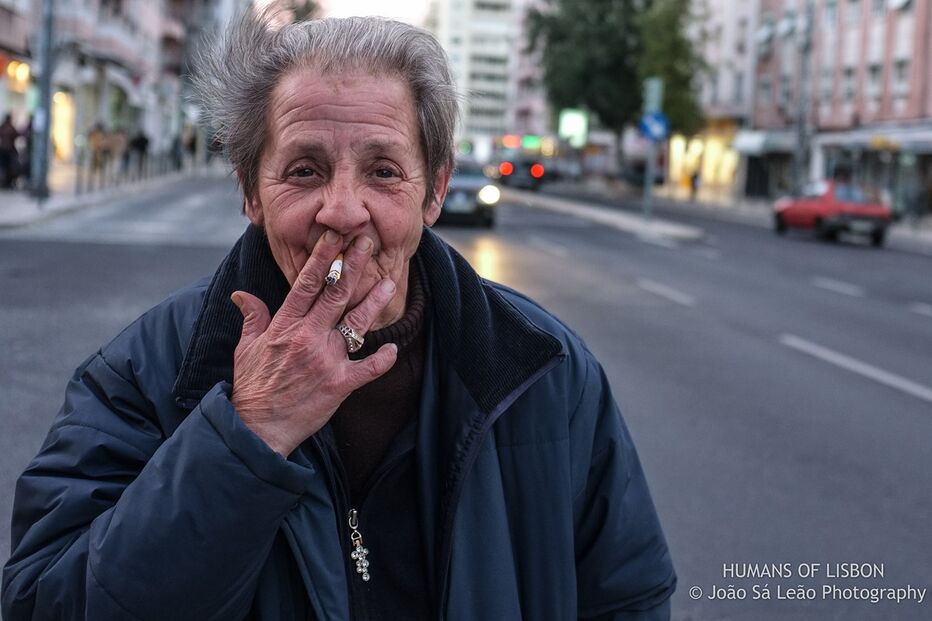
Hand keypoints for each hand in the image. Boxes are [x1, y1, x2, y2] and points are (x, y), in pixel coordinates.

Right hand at [229, 231, 398, 456]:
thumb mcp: (246, 347)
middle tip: (368, 243)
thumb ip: (252, 317)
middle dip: (353, 265)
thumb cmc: (252, 386)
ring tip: (390, 282)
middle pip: (336, 294)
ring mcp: (326, 360)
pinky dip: (382, 360)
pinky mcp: (340, 385)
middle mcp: (308, 337)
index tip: (336, 236)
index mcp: (285, 325)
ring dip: (374, 302)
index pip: (307, 283)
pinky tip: (394, 349)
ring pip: (356, 324)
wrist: (257, 427)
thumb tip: (242, 295)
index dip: (323, 257)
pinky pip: (367, 369)